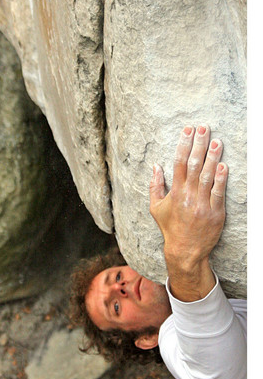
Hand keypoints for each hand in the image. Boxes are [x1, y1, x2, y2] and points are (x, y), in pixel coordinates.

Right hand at [149, 125, 226, 293]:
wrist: (185, 249)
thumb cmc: (170, 227)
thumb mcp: (156, 208)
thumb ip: (155, 186)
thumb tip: (155, 166)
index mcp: (174, 192)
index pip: (179, 163)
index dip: (184, 145)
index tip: (188, 131)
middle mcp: (188, 196)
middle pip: (195, 165)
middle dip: (200, 144)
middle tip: (204, 128)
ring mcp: (203, 204)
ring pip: (209, 176)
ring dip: (213, 157)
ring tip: (217, 141)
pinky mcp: (216, 212)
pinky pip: (219, 192)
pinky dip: (222, 178)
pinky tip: (224, 165)